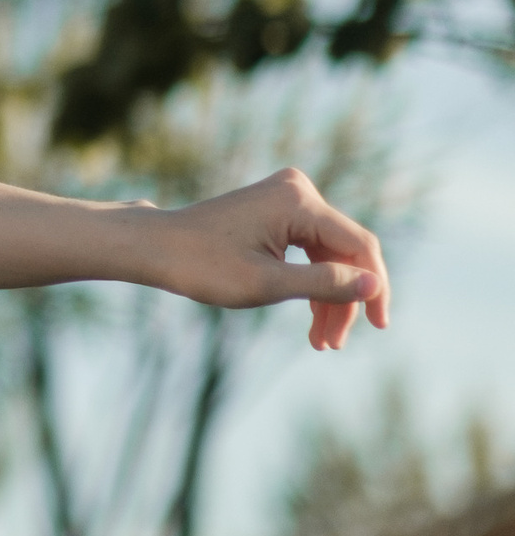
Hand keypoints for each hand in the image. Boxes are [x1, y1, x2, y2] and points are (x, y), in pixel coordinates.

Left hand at [157, 167, 389, 349]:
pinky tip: (313, 320)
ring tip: (322, 343)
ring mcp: (286, 198)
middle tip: (333, 344)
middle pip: (344, 253)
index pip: (360, 246)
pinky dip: (310, 283)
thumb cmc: (201, 266)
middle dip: (343, 300)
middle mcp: (297, 191)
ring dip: (327, 298)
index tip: (380, 326)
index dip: (375, 287)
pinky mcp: (276, 211)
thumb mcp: (266, 284)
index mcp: (298, 201)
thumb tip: (374, 286)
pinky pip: (309, 250)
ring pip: (327, 256)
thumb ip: (324, 285)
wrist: (154, 247)